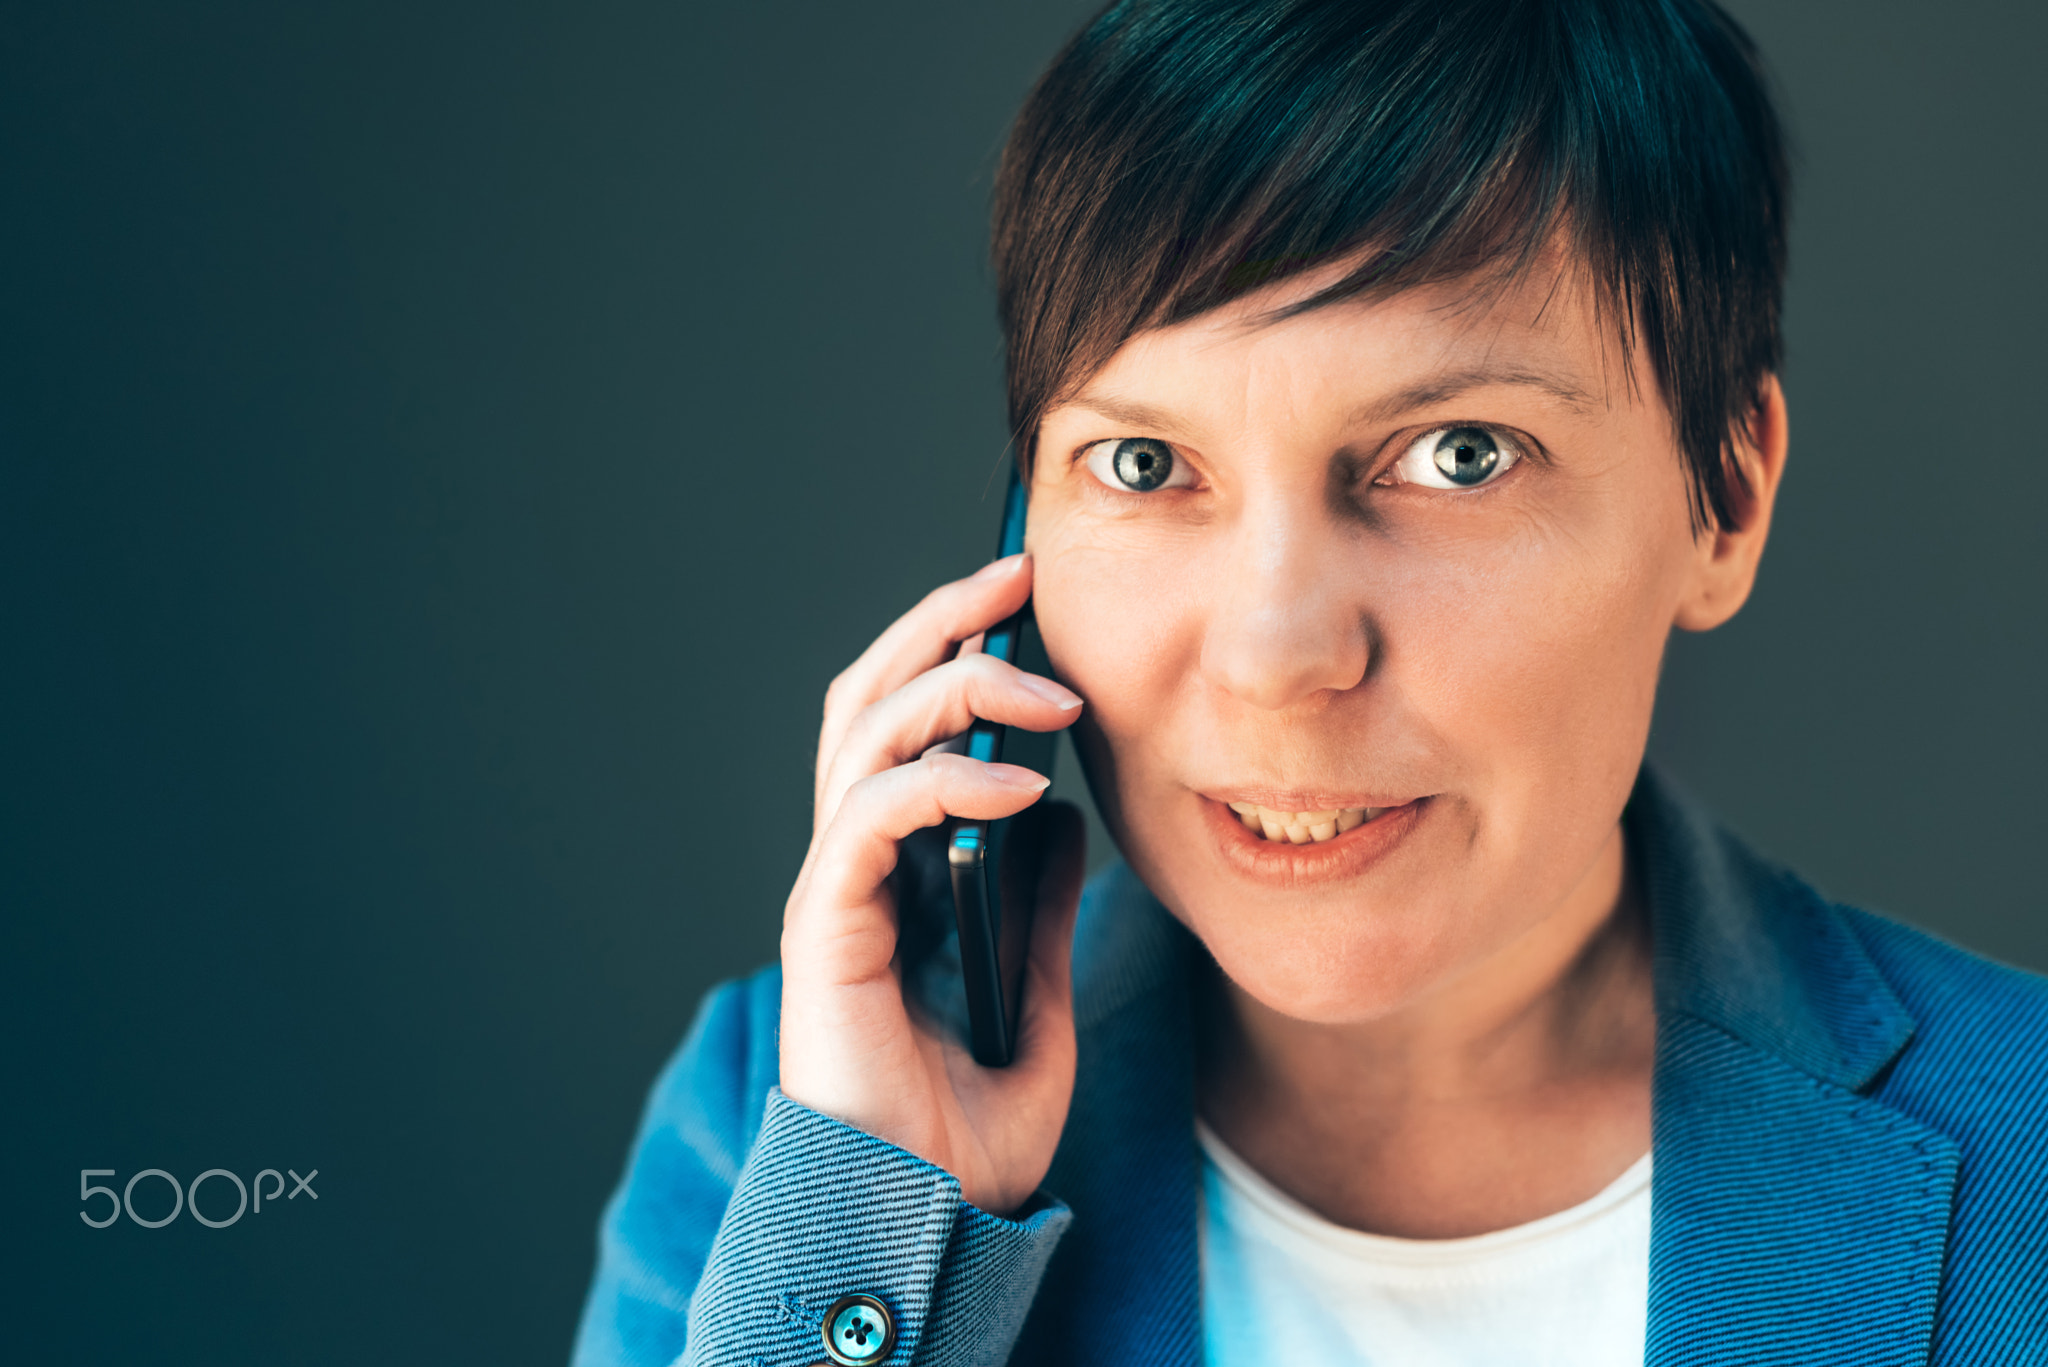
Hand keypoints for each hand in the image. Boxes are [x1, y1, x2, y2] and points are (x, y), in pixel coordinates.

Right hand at [780, 553, 1086, 1214]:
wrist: (922, 1216)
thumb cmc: (966, 1125)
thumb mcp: (1034, 992)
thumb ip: (1039, 903)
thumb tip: (1064, 820)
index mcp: (895, 871)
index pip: (906, 723)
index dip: (955, 649)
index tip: (1032, 604)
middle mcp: (854, 865)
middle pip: (870, 698)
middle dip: (940, 622)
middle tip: (1018, 576)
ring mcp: (836, 890)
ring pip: (864, 735)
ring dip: (952, 684)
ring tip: (1042, 681)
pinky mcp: (829, 927)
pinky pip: (874, 816)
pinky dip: (943, 778)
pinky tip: (1018, 780)